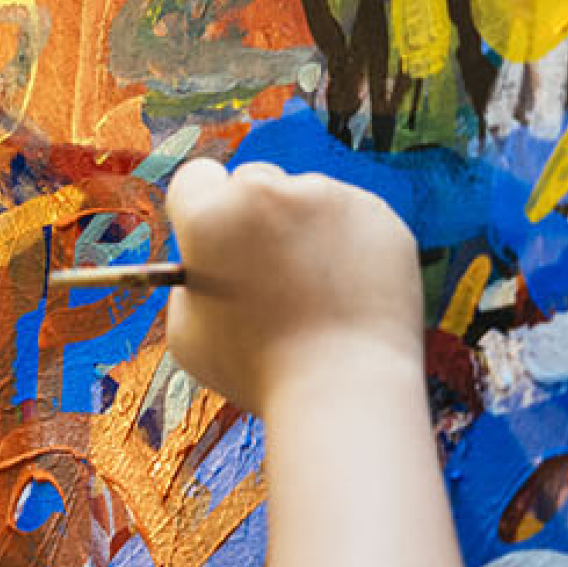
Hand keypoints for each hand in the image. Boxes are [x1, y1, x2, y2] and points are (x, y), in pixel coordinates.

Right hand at [163, 159, 424, 414]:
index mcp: (212, 214)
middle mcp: (271, 192)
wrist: (344, 388)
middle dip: (256, 215)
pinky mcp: (377, 215)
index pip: (198, 178)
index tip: (217, 235)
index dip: (203, 209)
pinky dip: (349, 245)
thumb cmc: (258, 371)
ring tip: (315, 293)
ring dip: (307, 229)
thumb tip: (212, 260)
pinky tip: (348, 291)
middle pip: (255, 180)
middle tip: (267, 270)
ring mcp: (332, 197)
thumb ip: (193, 280)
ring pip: (310, 199)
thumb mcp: (189, 332)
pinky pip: (352, 219)